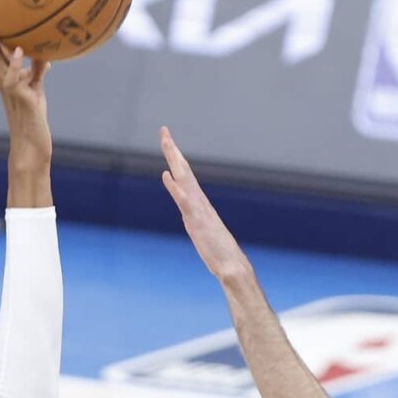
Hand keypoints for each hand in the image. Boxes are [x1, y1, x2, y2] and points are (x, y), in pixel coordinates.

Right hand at [0, 16, 50, 153]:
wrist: (30, 146)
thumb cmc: (33, 119)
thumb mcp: (36, 89)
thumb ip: (37, 71)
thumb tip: (46, 55)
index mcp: (0, 73)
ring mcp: (4, 86)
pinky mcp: (15, 97)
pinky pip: (12, 78)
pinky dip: (14, 64)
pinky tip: (17, 50)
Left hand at [159, 127, 248, 282]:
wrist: (232, 267)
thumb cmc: (220, 254)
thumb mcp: (205, 234)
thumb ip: (200, 223)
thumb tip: (195, 218)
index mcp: (199, 204)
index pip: (186, 177)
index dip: (176, 160)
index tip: (169, 143)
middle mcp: (199, 202)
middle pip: (184, 171)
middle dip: (173, 150)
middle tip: (164, 131)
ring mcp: (198, 210)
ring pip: (184, 179)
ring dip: (174, 160)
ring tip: (167, 142)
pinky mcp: (196, 222)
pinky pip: (184, 201)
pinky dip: (175, 187)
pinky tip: (166, 176)